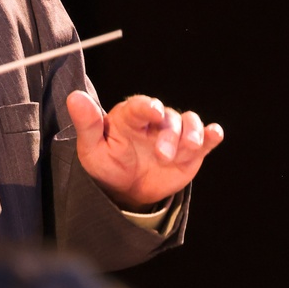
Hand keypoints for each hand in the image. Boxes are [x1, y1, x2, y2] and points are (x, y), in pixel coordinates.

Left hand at [66, 90, 223, 209]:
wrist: (126, 190)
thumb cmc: (107, 165)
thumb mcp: (92, 148)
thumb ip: (87, 124)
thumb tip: (75, 97)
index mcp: (130, 116)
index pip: (140, 105)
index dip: (147, 106)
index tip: (152, 111)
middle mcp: (154, 121)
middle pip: (168, 116)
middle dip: (169, 134)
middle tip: (161, 156)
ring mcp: (175, 133)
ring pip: (189, 123)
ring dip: (191, 135)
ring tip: (185, 153)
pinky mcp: (192, 148)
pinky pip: (206, 137)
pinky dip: (211, 135)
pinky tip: (214, 135)